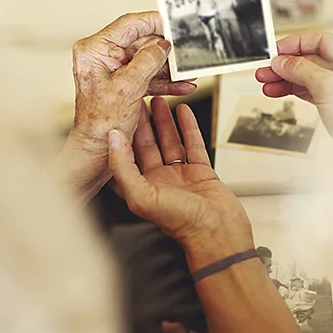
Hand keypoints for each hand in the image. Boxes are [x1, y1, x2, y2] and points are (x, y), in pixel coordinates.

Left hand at [57, 12, 195, 202]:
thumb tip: (162, 45)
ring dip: (169, 68)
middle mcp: (102, 57)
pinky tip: (181, 85)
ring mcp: (112, 70)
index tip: (173, 23)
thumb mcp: (129, 87)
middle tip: (185, 53)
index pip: (129, 25)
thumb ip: (148, 61)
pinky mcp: (122, 83)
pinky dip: (163, 81)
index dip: (154, 23)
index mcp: (95, 50)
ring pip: (147, 61)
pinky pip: (146, 76)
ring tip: (188, 72)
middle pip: (141, 43)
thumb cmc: (101, 124)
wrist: (97, 149)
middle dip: (166, 51)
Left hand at [107, 97, 252, 270]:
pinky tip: (184, 112)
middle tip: (139, 99)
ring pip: (169, 141)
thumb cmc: (182, 224)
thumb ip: (124, 167)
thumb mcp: (143, 196)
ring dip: (163, 121)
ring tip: (160, 100)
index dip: (120, 135)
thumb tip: (113, 139)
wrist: (219, 232)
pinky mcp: (200, 172)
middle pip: (146, 145)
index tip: (119, 113)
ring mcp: (180, 176)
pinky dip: (188, 127)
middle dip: (142, 122)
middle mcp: (158, 181)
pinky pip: (192, 144)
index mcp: (140, 188)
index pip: (125, 156)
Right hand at [255, 31, 332, 143]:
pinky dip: (292, 90)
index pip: (320, 40)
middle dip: (285, 64)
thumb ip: (302, 70)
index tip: (276, 52)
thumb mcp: (327, 86)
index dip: (296, 44)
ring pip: (306, 76)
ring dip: (284, 79)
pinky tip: (277, 91)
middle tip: (265, 69)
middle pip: (310, 59)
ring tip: (266, 83)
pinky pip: (309, 91)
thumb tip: (283, 61)